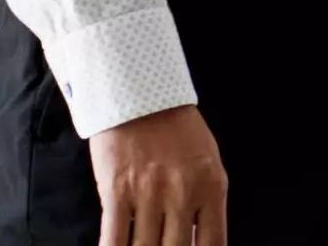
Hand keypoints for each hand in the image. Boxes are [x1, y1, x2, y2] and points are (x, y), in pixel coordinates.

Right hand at [90, 103, 225, 245]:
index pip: (213, 244)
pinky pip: (114, 239)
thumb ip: (205, 206)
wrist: (140, 96)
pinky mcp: (117, 192)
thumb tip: (196, 243)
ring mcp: (149, 195)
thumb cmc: (178, 132)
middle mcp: (183, 195)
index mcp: (212, 188)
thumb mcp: (207, 165)